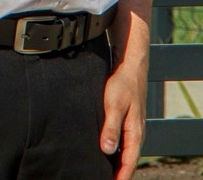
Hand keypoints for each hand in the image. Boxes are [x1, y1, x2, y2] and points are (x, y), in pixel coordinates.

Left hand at [100, 63, 145, 179]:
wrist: (130, 71)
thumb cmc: (121, 87)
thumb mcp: (114, 106)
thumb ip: (111, 128)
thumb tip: (107, 149)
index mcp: (135, 134)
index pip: (128, 163)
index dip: (120, 177)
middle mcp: (136, 135)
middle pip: (128, 161)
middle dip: (118, 174)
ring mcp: (133, 130)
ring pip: (125, 153)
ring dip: (117, 165)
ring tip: (104, 174)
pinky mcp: (128, 124)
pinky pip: (124, 144)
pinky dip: (116, 153)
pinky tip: (107, 155)